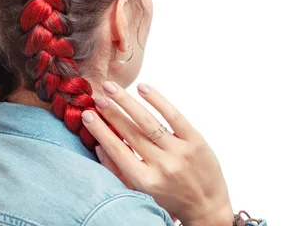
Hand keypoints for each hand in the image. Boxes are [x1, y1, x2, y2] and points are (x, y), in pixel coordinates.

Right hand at [82, 82, 232, 225]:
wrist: (208, 208)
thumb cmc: (171, 198)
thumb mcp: (142, 190)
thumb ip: (118, 170)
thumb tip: (98, 145)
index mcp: (146, 182)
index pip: (117, 150)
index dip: (100, 131)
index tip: (87, 114)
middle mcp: (163, 166)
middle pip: (130, 133)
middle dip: (111, 112)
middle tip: (97, 97)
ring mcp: (180, 152)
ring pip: (148, 121)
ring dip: (126, 102)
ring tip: (111, 88)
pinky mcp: (196, 141)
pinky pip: (174, 116)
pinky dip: (157, 100)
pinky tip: (142, 88)